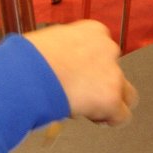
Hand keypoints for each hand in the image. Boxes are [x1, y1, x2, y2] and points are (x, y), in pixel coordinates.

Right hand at [23, 20, 139, 125]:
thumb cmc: (26, 59)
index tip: (76, 76)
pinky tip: (93, 119)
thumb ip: (63, 51)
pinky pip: (122, 116)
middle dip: (100, 84)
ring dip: (111, 103)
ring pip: (127, 95)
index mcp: (92, 31)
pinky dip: (110, 120)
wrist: (26, 73)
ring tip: (89, 110)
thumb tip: (57, 65)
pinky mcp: (110, 98)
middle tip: (79, 94)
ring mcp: (112, 74)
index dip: (90, 67)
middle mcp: (107, 49)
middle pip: (115, 72)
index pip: (102, 50)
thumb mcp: (47, 42)